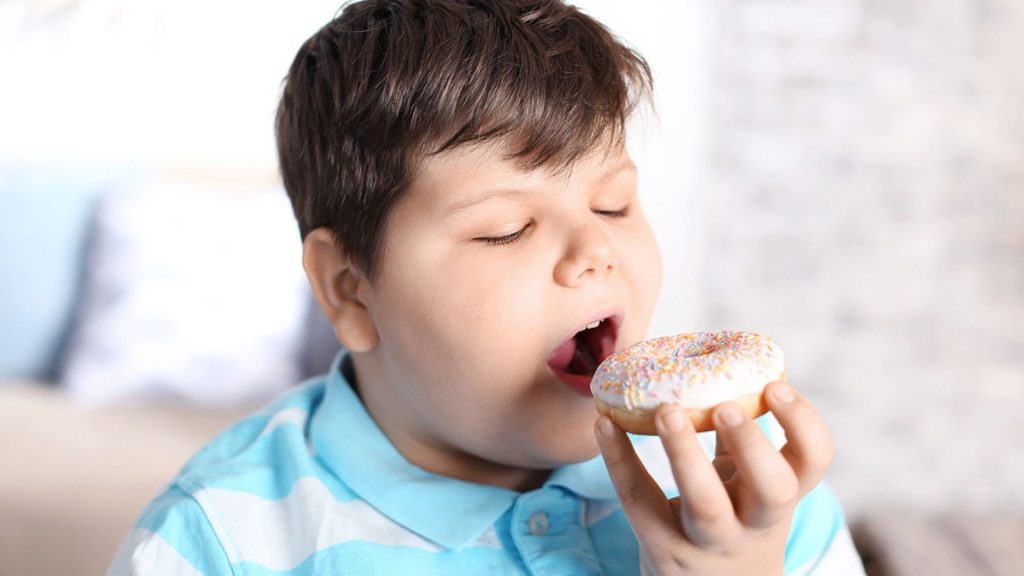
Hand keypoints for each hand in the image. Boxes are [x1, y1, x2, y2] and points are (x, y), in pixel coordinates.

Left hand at [595, 381, 834, 575]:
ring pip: (707, 506)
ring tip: (665, 410)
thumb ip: (741, 444)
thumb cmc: (731, 522)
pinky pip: (642, 502)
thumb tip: (723, 366)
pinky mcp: (663, 548)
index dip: (803, 423)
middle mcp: (752, 523)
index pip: (813, 462)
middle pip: (771, 492)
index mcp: (780, 496)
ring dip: (686, 453)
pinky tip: (605, 424)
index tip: (775, 386)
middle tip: (725, 406)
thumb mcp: (749, 489)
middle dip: (752, 445)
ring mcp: (708, 542)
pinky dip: (620, 459)